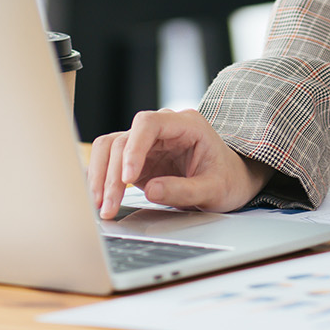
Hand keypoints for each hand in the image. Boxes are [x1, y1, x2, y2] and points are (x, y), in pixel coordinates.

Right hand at [89, 108, 273, 218]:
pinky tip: (99, 199)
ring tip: (101, 207)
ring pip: (111, 148)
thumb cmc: (227, 180)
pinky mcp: (139, 159)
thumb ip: (184, 190)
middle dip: (112, 174)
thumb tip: (151, 191)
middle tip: (109, 207)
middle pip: (124, 138)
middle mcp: (163, 128)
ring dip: (101, 176)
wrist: (231, 182)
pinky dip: (102, 179)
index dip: (133, 148)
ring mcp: (149, 143)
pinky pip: (111, 162)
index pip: (148, 123)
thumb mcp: (213, 190)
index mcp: (186, 124)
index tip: (128, 178)